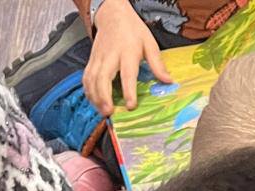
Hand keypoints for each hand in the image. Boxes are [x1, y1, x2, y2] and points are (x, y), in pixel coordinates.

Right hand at [84, 0, 174, 116]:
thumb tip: (169, 81)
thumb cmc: (132, 30)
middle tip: (110, 112)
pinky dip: (88, 91)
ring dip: (95, 97)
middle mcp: (110, 56)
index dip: (128, 90)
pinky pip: (86, 77)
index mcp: (127, 52)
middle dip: (104, 96)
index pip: (127, 73)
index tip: (131, 105)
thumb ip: (157, 63)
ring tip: (103, 111)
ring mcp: (98, 58)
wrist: (112, 14)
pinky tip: (95, 102)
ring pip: (92, 79)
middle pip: (103, 77)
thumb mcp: (149, 43)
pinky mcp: (91, 60)